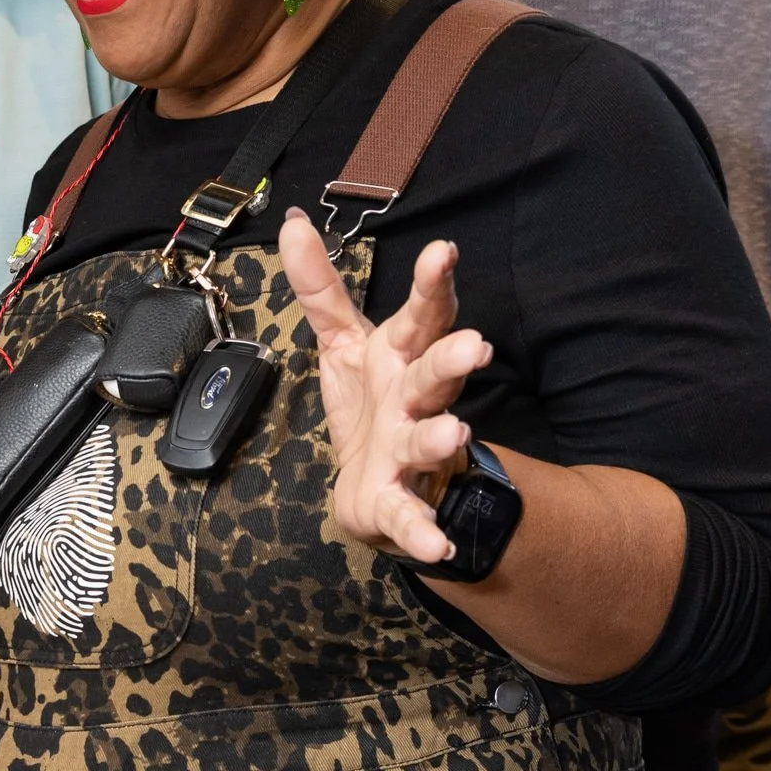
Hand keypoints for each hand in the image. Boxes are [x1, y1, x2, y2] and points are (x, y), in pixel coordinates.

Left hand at [281, 211, 492, 563]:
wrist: (378, 483)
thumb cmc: (373, 403)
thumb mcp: (343, 341)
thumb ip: (320, 286)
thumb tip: (293, 222)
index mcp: (401, 356)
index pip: (421, 314)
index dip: (432, 284)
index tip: (442, 252)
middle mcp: (414, 399)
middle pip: (436, 374)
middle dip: (454, 360)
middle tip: (477, 346)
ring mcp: (410, 451)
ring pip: (429, 440)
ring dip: (441, 438)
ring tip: (454, 434)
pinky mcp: (398, 500)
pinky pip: (412, 516)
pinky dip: (424, 532)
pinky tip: (439, 547)